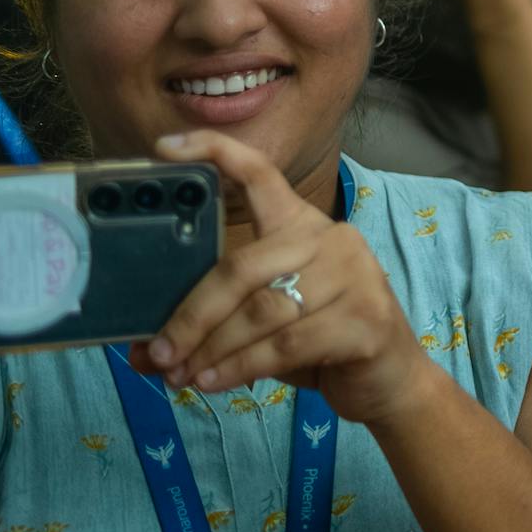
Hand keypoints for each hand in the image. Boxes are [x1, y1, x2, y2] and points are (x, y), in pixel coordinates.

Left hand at [132, 132, 433, 424]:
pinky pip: (286, 344)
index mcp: (303, 225)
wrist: (390, 378)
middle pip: (243, 266)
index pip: (261, 175)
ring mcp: (355, 277)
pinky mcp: (365, 319)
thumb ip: (214, 326)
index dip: (215, 154)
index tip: (164, 149)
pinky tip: (215, 383)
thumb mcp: (263, 325)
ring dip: (212, 350)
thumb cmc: (320, 341)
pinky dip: (241, 367)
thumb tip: (141, 353)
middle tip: (159, 352)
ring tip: (181, 377)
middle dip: (192, 314)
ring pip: (261, 311)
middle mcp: (331, 239)